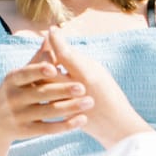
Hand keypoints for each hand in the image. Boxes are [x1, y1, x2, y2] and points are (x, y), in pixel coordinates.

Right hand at [0, 37, 92, 142]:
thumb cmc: (14, 93)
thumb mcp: (19, 77)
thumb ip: (37, 59)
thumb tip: (51, 36)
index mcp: (12, 80)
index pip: (26, 73)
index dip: (39, 71)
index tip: (55, 68)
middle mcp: (13, 97)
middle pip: (41, 93)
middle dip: (63, 90)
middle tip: (83, 87)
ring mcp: (18, 116)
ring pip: (47, 111)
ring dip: (70, 107)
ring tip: (89, 103)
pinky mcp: (26, 131)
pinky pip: (48, 129)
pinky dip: (65, 125)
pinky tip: (82, 120)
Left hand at [40, 26, 146, 146]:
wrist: (114, 125)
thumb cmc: (109, 94)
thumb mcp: (98, 72)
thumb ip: (78, 59)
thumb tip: (58, 46)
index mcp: (87, 77)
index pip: (64, 53)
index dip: (56, 40)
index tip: (52, 30)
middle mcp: (74, 89)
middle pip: (48, 66)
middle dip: (45, 52)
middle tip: (46, 43)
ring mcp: (65, 102)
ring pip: (43, 81)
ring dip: (41, 68)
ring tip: (45, 59)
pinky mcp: (60, 112)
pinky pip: (45, 94)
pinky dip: (43, 81)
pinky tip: (46, 76)